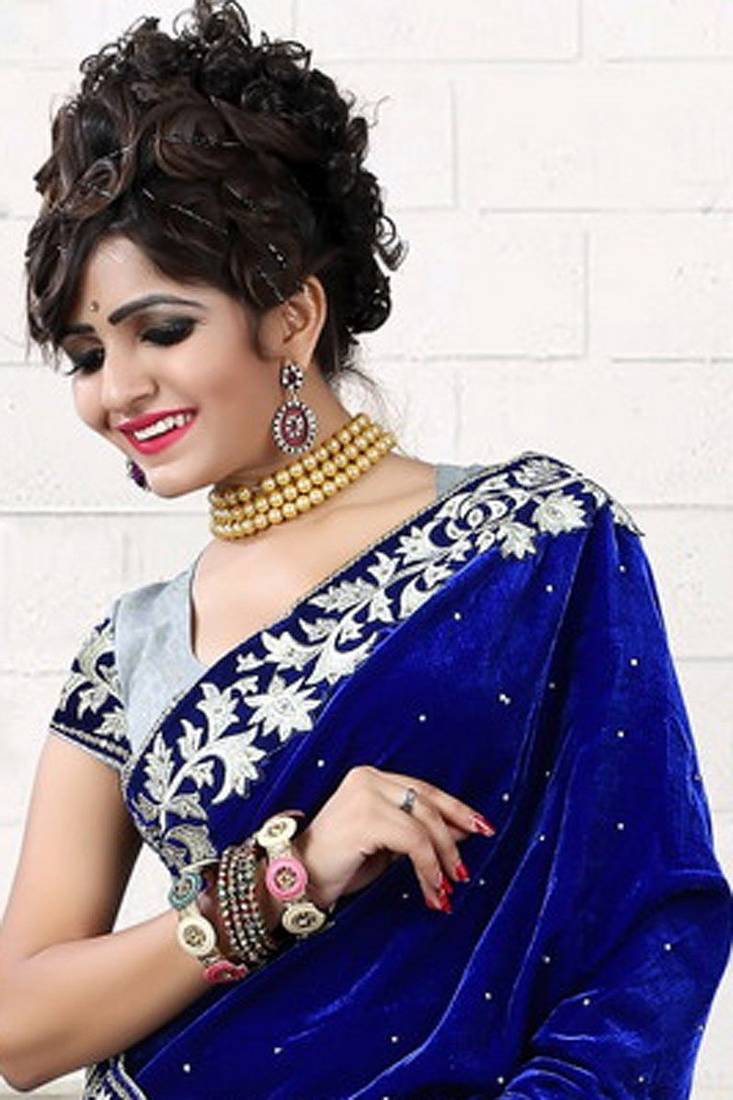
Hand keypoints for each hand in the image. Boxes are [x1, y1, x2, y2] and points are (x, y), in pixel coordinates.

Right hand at [291, 765, 495, 911]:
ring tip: (446, 889)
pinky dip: (428, 868)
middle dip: (454, 838)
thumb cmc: (340, 862)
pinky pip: (414, 842)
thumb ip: (419, 832)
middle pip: (429, 803)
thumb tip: (463, 831)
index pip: (425, 789)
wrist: (299, 879)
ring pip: (425, 824)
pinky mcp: (366, 817)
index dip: (456, 809)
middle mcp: (369, 778)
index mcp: (372, 777)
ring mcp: (366, 794)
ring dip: (443, 860)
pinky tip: (430, 889)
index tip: (482, 828)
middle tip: (465, 870)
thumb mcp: (387, 844)